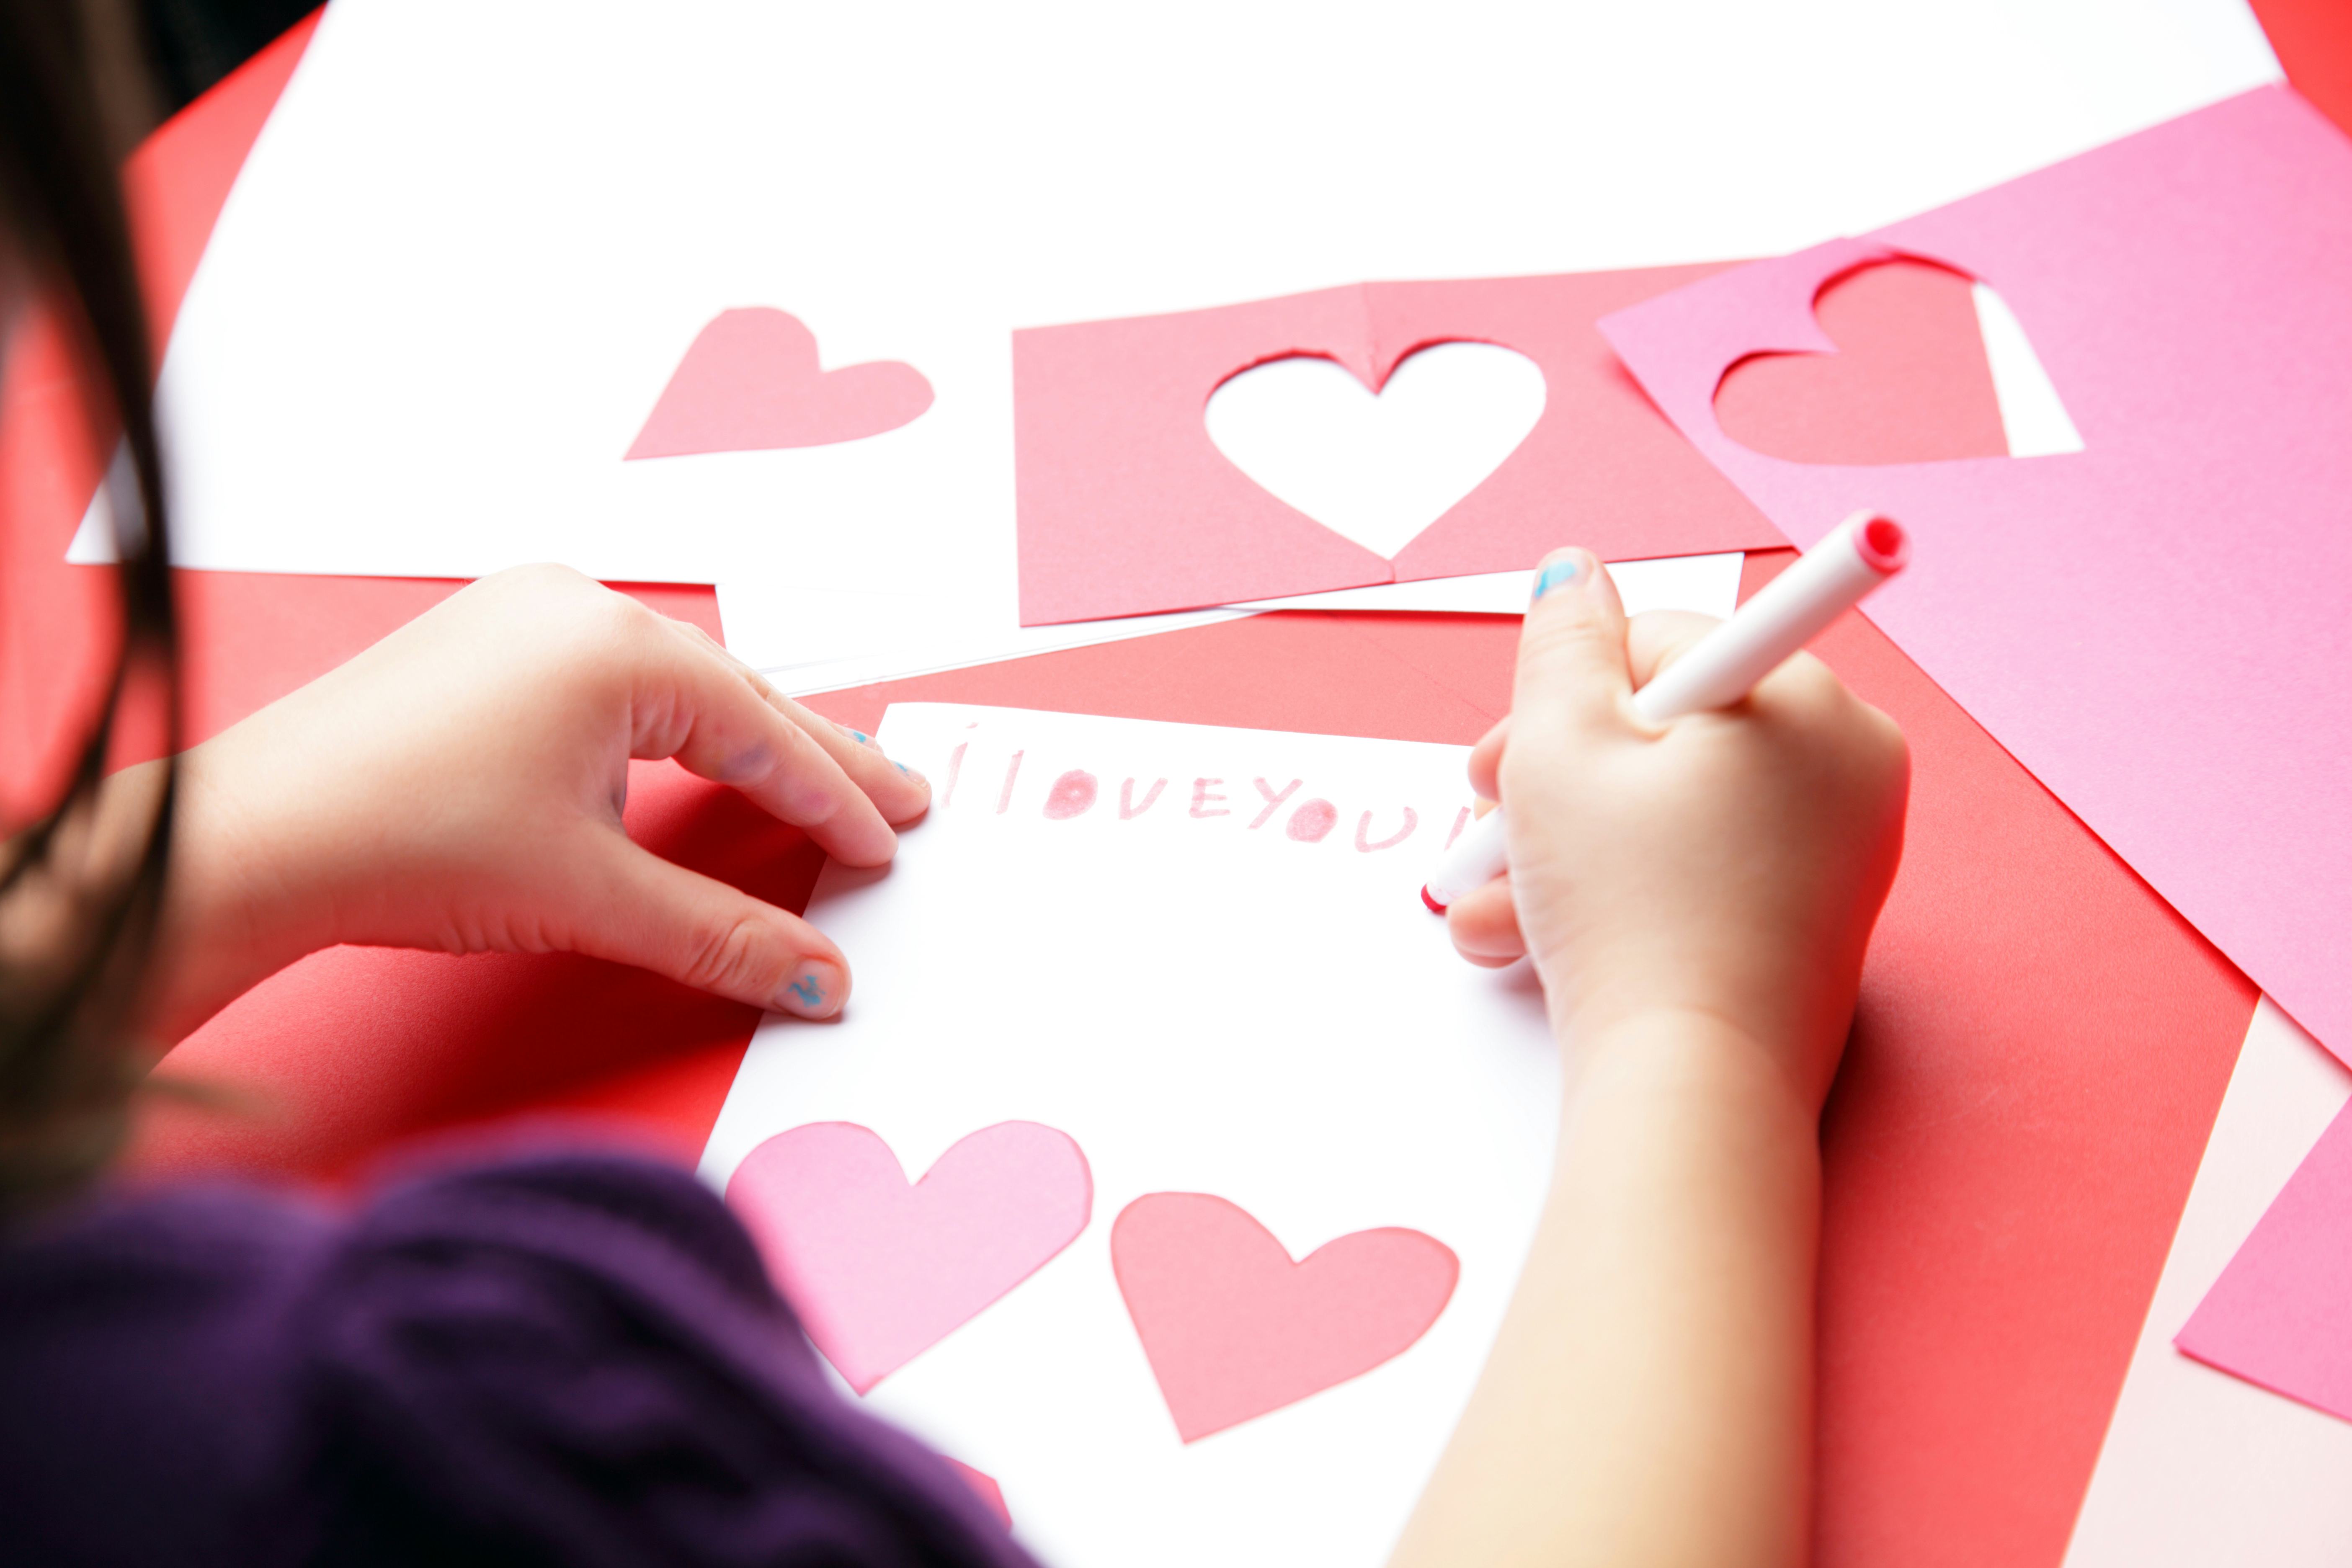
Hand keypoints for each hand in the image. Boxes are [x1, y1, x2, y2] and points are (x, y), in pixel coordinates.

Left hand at [149, 565, 928, 1039]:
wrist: (252, 840)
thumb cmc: (400, 843)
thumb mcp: (592, 897)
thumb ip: (721, 936)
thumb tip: (813, 978)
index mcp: (617, 648)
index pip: (763, 734)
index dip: (836, 798)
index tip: (887, 841)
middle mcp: (576, 607)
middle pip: (734, 696)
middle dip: (817, 756)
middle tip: (896, 796)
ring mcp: (523, 614)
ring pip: (676, 684)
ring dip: (748, 736)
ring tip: (817, 777)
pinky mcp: (484, 640)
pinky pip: (614, 676)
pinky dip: (674, 722)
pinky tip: (703, 749)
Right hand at [1445, 549, 1907, 1104]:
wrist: (1693, 1087)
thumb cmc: (1630, 913)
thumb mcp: (1557, 749)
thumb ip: (1561, 644)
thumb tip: (1575, 574)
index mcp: (1804, 698)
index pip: (1660, 646)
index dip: (1563, 700)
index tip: (1500, 762)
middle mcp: (1848, 762)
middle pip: (1665, 731)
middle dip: (1556, 783)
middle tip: (1489, 827)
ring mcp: (1843, 848)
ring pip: (1672, 810)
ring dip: (1567, 847)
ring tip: (1495, 909)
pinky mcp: (1818, 919)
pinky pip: (1706, 869)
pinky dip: (1626, 889)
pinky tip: (1540, 934)